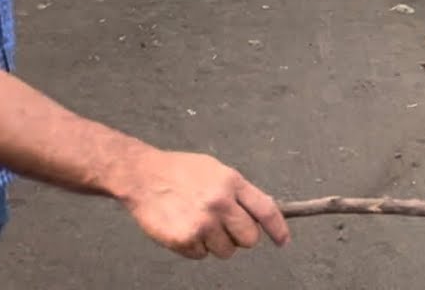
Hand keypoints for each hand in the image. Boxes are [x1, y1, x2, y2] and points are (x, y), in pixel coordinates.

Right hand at [117, 150, 290, 259]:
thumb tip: (260, 212)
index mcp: (231, 182)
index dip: (278, 229)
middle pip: (249, 238)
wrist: (142, 175)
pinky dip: (193, 247)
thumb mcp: (214, 170)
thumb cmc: (179, 171)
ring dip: (215, 243)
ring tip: (198, 223)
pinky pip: (201, 255)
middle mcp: (220, 202)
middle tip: (223, 227)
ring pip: (226, 251)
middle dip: (239, 236)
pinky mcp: (185, 239)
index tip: (283, 240)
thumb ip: (237, 191)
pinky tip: (183, 227)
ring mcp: (202, 222)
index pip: (266, 210)